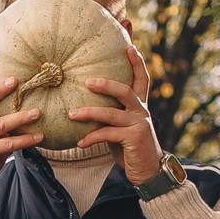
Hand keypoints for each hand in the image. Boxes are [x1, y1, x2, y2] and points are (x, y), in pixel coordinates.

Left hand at [68, 41, 166, 184]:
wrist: (148, 172)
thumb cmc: (129, 148)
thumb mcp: (120, 129)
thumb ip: (110, 115)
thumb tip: (84, 106)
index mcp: (140, 106)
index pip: (142, 79)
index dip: (137, 62)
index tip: (129, 46)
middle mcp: (141, 111)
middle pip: (125, 90)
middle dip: (106, 84)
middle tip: (86, 81)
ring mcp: (139, 124)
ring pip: (111, 113)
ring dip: (89, 113)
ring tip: (71, 114)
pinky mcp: (134, 138)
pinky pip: (108, 134)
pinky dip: (92, 137)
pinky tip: (80, 142)